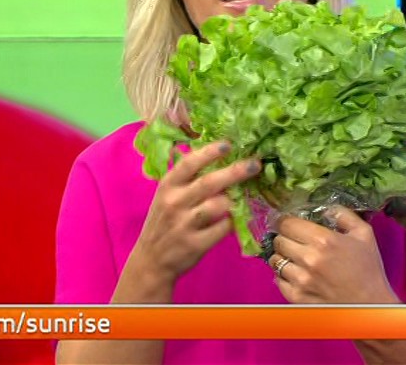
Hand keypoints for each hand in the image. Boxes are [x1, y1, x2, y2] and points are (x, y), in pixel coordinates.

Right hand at [129, 140, 259, 283]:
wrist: (151, 260)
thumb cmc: (163, 223)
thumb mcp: (166, 197)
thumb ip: (187, 180)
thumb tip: (218, 158)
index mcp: (168, 187)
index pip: (189, 163)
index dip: (210, 152)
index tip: (228, 144)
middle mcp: (174, 203)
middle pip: (209, 182)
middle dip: (235, 171)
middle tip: (254, 164)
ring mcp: (184, 225)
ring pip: (219, 205)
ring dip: (233, 200)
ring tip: (238, 199)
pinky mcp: (195, 244)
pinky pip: (223, 228)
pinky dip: (231, 222)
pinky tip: (232, 220)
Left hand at [268, 205, 398, 303]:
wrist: (369, 306)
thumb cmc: (368, 270)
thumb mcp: (364, 234)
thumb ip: (344, 215)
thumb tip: (325, 209)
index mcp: (324, 240)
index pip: (287, 223)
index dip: (286, 221)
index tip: (290, 223)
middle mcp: (308, 259)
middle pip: (278, 240)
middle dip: (285, 237)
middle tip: (294, 240)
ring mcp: (300, 279)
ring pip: (274, 260)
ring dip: (282, 256)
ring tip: (295, 258)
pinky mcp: (296, 296)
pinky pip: (277, 279)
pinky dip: (283, 275)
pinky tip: (296, 274)